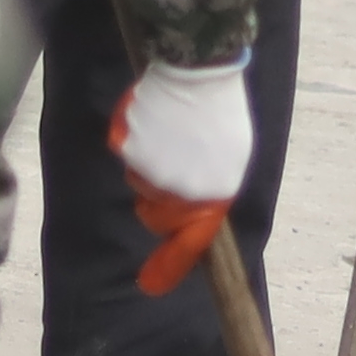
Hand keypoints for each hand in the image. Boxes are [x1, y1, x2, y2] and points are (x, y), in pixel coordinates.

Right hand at [114, 57, 255, 293]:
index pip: (190, 242)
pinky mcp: (127, 147)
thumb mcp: (231, 158)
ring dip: (148, 166)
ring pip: (139, 184)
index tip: (150, 285)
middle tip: (166, 173)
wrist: (200, 69)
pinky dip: (132, 139)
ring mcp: (151, 168)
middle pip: (154, 217)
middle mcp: (180, 189)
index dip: (169, 265)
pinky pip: (123, 153)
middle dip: (156, 203)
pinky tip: (150, 118)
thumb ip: (213, 191)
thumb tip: (197, 218)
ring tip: (169, 133)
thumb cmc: (220, 112)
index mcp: (213, 194)